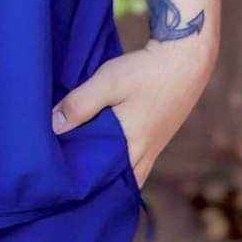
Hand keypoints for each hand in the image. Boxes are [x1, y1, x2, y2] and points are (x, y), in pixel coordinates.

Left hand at [50, 40, 214, 189]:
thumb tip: (54, 127)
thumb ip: (81, 104)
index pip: (106, 181)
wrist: (186, 59)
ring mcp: (156, 145)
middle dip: (98, 182)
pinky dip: (123, 160)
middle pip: (119, 181)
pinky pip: (139, 158)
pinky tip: (110, 149)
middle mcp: (146, 153)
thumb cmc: (146, 72)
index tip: (62, 180)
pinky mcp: (159, 133)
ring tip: (87, 167)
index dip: (85, 183)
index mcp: (133, 147)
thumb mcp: (108, 83)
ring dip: (112, 172)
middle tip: (72, 179)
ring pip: (130, 171)